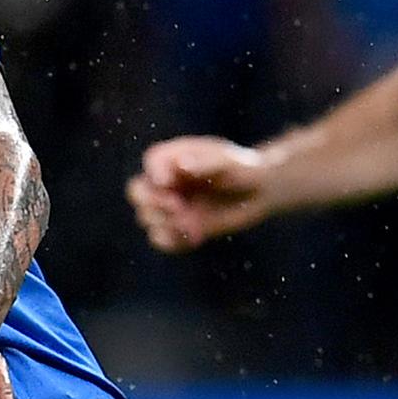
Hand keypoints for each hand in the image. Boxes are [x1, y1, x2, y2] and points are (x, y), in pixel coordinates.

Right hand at [127, 134, 275, 251]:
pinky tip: (195, 237)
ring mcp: (171, 205)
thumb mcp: (230, 162)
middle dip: (152, 202)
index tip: (169, 184)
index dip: (154, 174)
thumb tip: (182, 166)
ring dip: (164, 223)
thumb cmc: (245, 169)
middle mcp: (167, 181)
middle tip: (178, 207)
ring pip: (145, 218)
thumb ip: (206, 162)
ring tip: (191, 224)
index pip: (151, 161)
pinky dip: (172, 241)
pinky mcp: (179, 227)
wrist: (260, 191)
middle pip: (136, 191)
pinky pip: (161, 239)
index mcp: (174, 157)